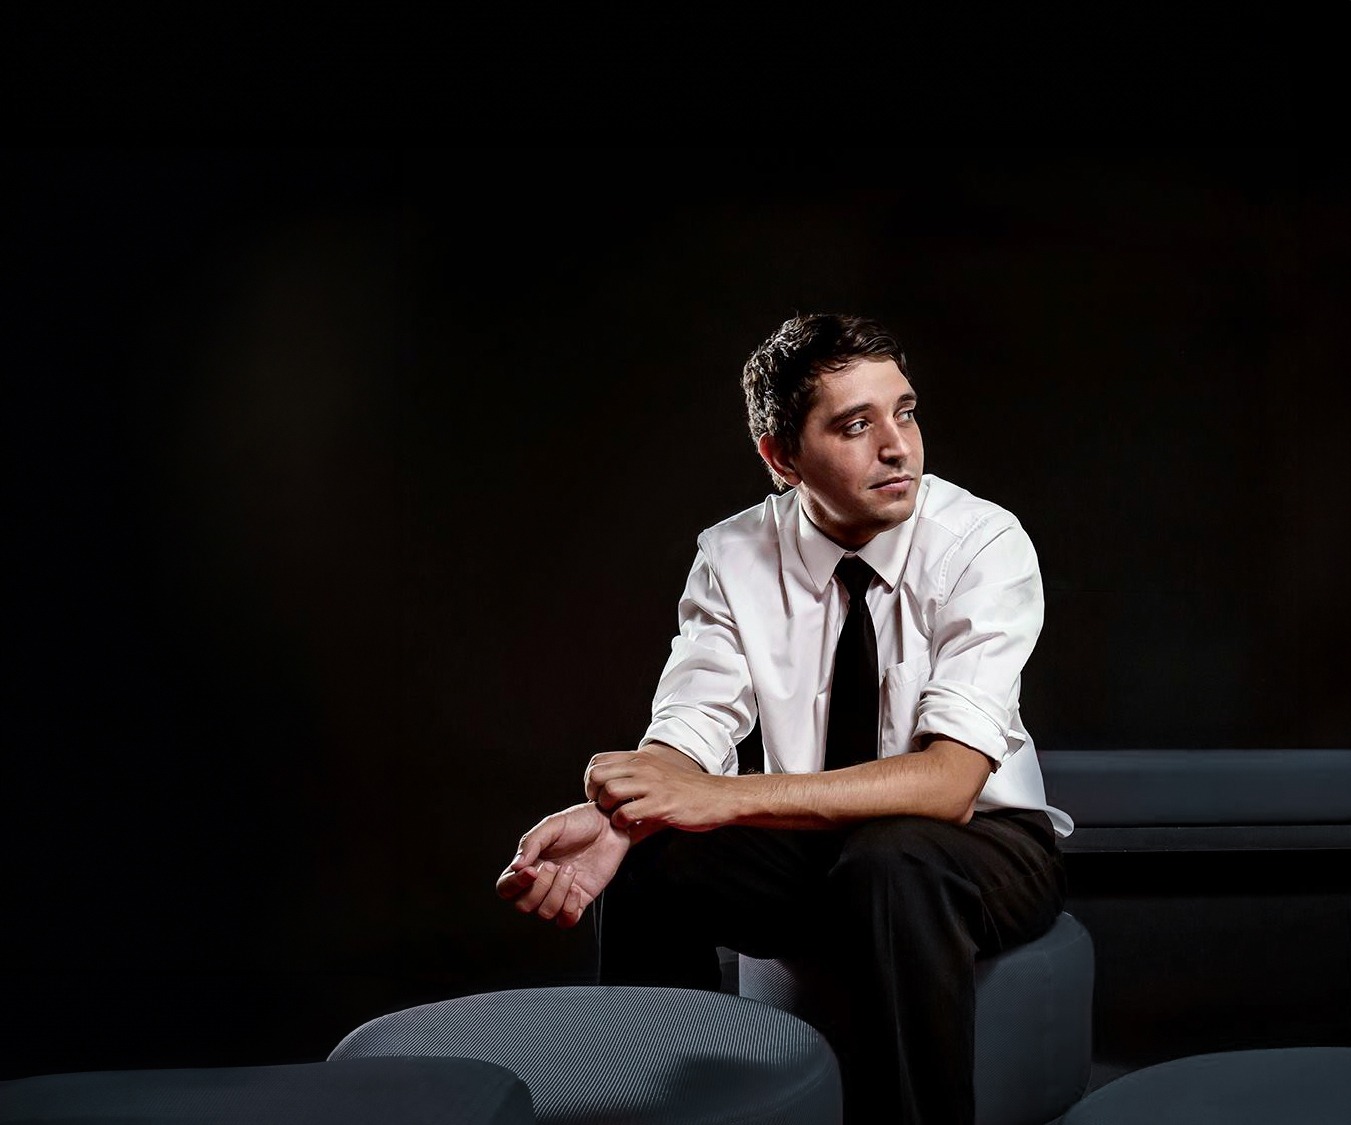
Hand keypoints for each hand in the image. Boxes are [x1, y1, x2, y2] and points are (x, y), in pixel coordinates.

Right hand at [495, 802, 629, 927]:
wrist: (609, 825)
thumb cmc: (578, 822)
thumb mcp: (552, 825)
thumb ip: (531, 843)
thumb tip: (515, 867)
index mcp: (528, 865)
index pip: (506, 888)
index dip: (514, 885)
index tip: (532, 871)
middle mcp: (540, 884)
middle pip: (524, 906)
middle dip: (540, 887)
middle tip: (554, 865)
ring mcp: (559, 894)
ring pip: (545, 913)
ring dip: (557, 892)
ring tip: (571, 869)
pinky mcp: (579, 902)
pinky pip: (566, 920)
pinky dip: (570, 907)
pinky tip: (577, 887)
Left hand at [585, 745, 735, 832]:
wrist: (718, 796)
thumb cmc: (688, 789)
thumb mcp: (658, 773)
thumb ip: (635, 777)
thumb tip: (610, 790)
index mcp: (641, 759)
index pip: (598, 761)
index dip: (591, 779)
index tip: (598, 793)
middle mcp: (644, 767)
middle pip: (598, 774)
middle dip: (594, 793)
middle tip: (604, 806)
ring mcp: (652, 785)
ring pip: (609, 791)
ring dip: (607, 808)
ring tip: (617, 816)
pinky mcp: (660, 804)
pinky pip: (627, 812)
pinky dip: (622, 822)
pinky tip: (631, 824)